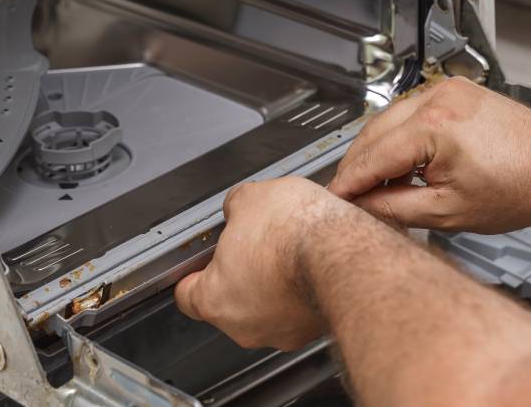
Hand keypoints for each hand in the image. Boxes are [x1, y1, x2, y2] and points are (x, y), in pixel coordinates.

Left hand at [174, 177, 350, 350]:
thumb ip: (235, 208)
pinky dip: (301, 292)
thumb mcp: (249, 198)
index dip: (194, 274)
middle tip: (254, 245)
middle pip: (230, 302)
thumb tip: (240, 208)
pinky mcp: (313, 331)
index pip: (186, 296)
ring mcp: (282, 333)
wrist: (344, 253)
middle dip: (241, 273)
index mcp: (215, 299)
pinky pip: (298, 311)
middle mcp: (245, 326)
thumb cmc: (295, 233)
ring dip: (274, 284)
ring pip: (267, 308)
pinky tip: (310, 265)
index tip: (201, 263)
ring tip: (288, 252)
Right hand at [329, 77, 530, 233]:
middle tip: (349, 194)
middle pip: (372, 133)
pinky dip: (395, 137)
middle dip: (356, 165)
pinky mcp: (452, 92)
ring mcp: (445, 91)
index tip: (335, 198)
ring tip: (373, 183)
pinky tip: (396, 160)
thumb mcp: (448, 212)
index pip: (372, 157)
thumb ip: (394, 209)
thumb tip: (363, 206)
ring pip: (386, 120)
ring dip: (374, 150)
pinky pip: (406, 113)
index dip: (349, 182)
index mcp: (434, 128)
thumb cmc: (522, 187)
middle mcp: (436, 100)